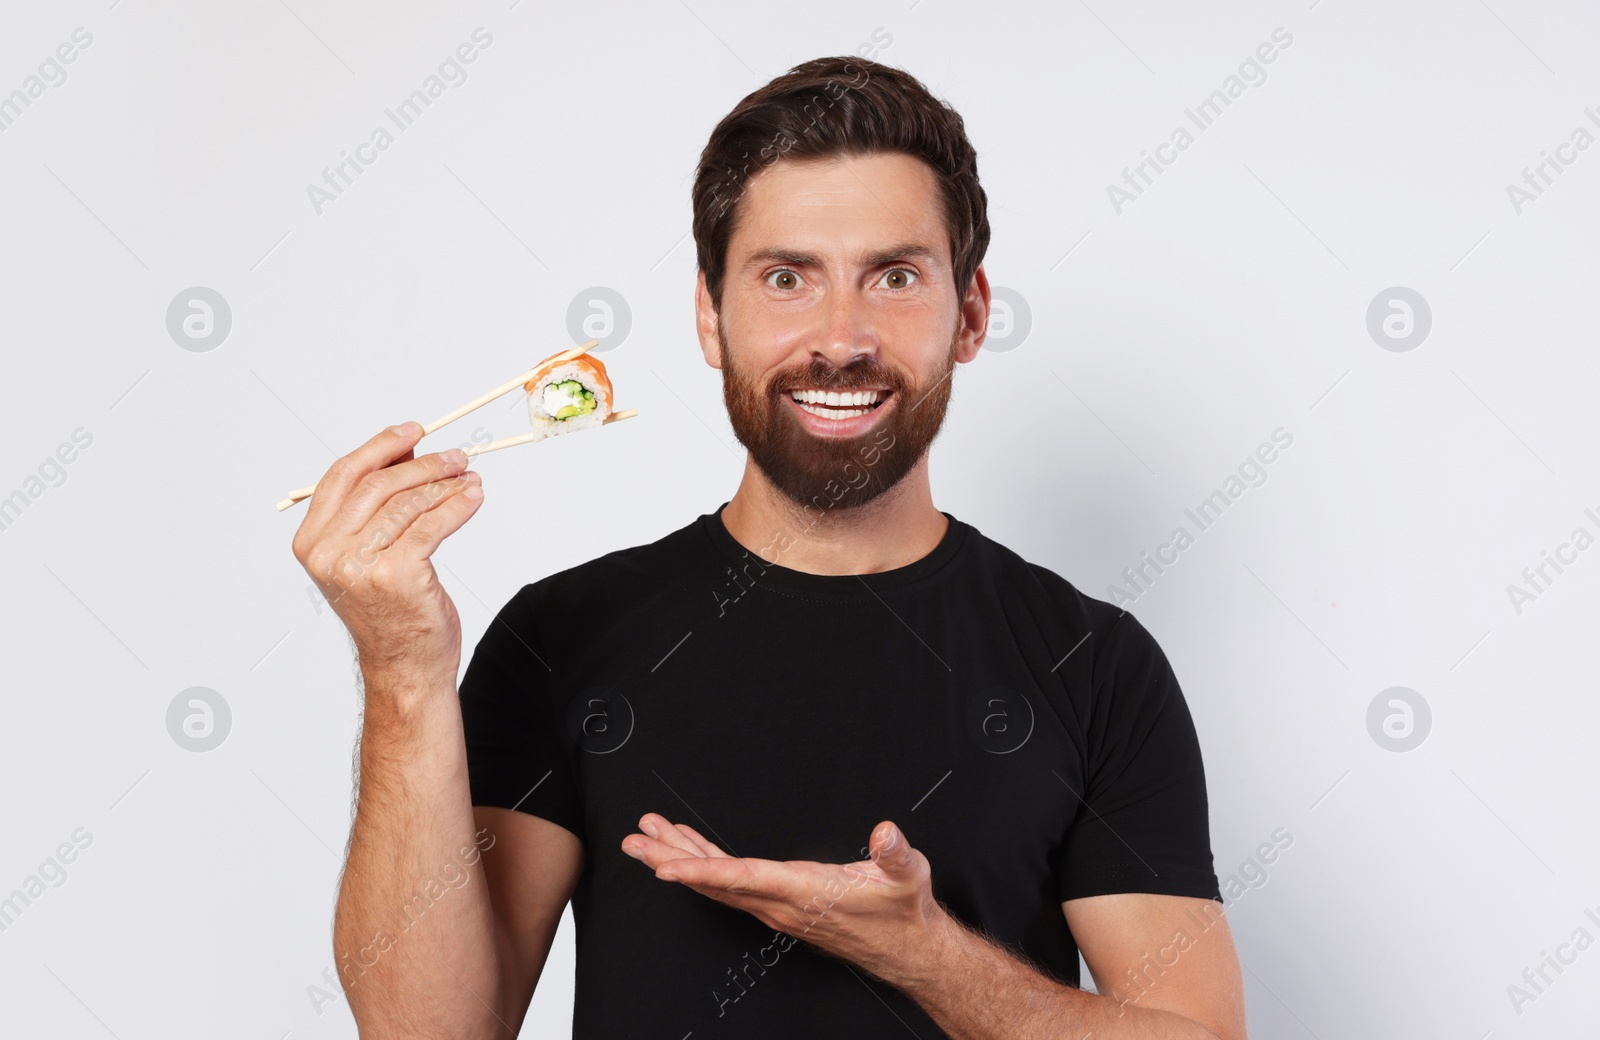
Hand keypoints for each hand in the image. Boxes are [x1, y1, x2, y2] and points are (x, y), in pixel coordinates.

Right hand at [291, 422, 483, 685]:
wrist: (404, 666)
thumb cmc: (390, 611)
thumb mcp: (368, 555)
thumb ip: (377, 508)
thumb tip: (407, 452)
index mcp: (312, 542)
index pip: (343, 476)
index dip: (380, 447)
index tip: (413, 432)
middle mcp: (328, 553)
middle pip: (378, 484)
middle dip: (422, 464)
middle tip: (456, 456)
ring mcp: (360, 565)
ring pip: (408, 503)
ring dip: (445, 484)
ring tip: (469, 477)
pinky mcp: (397, 574)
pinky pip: (433, 523)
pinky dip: (458, 505)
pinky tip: (473, 498)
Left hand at [620, 814, 946, 980]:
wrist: (908, 948)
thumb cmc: (903, 911)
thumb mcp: (908, 876)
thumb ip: (895, 854)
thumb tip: (885, 833)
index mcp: (805, 892)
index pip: (743, 880)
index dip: (701, 872)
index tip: (664, 866)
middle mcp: (781, 904)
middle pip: (715, 882)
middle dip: (671, 859)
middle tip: (634, 839)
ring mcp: (776, 908)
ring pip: (717, 884)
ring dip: (679, 858)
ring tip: (648, 835)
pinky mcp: (779, 905)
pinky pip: (730, 886)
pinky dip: (703, 865)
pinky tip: (686, 849)